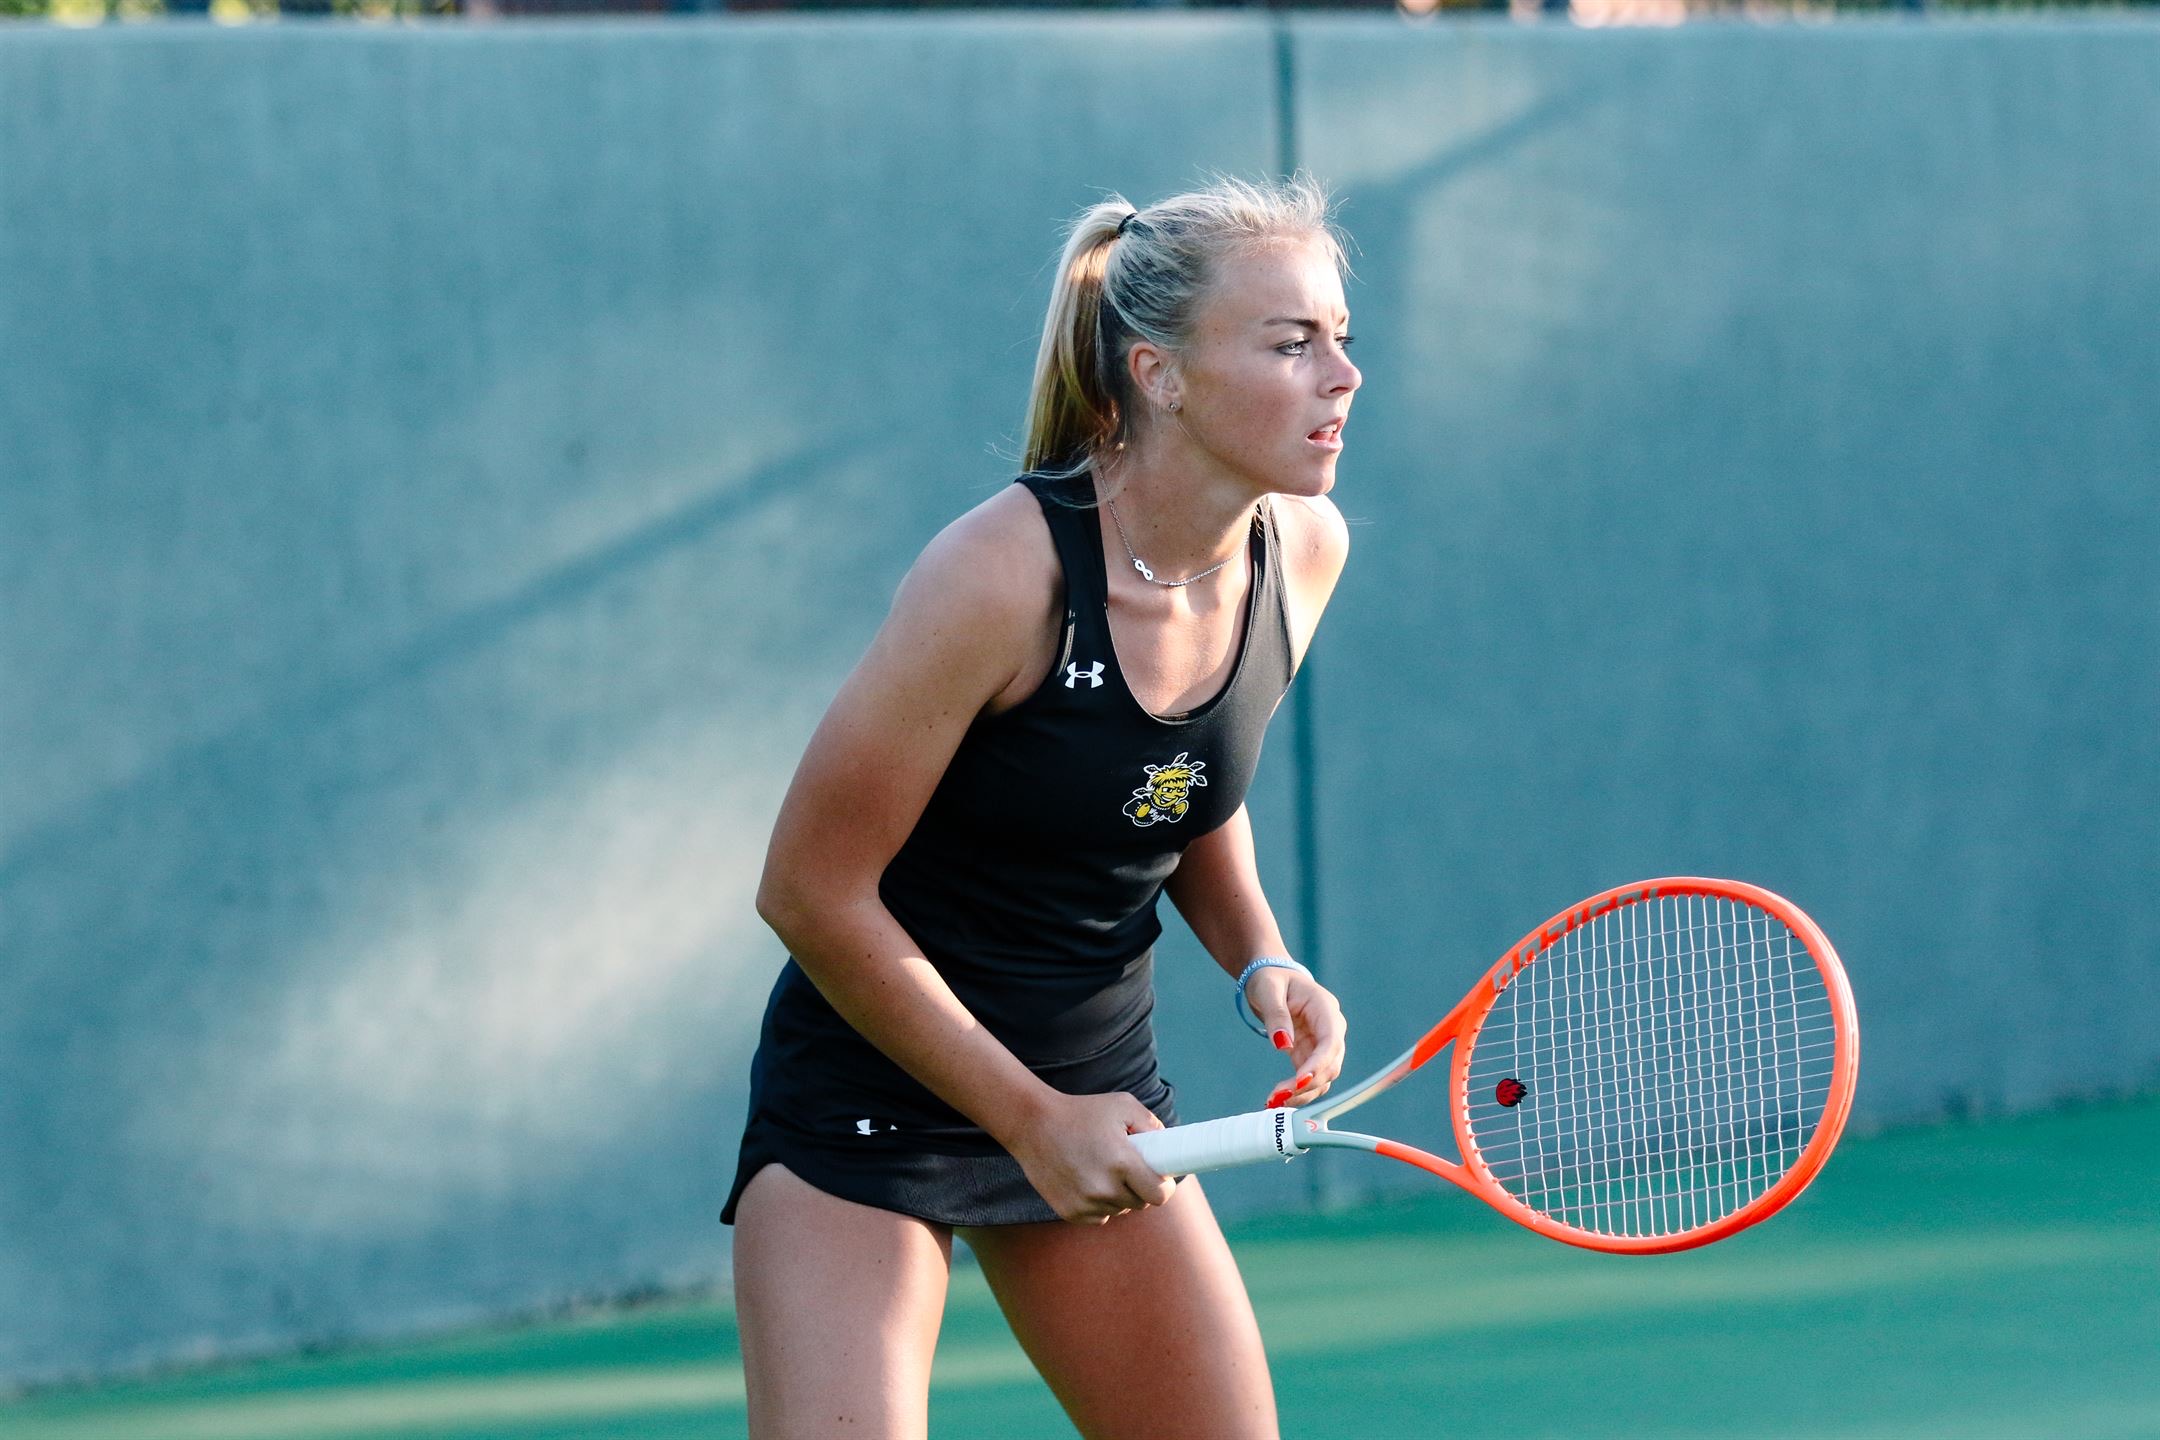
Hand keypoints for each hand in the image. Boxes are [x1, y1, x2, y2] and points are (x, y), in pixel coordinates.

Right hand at [1003, 1090, 1177, 1225]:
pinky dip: (1098, 1204)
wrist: (1032, 1124)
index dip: (1164, 1187)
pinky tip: (1086, 1179)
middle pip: (1140, 1204)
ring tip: (1102, 1168)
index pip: (1159, 1195)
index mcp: (1122, 1163)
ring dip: (1118, 1196)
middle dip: (1140, 1188)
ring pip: (1119, 1210)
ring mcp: (1085, 1204)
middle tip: (1129, 1168)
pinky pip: (1098, 1216)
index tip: (1160, 1179)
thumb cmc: (1080, 1111)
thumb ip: (1151, 1124)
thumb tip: (1168, 1144)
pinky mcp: (1069, 1212)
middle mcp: (1104, 1189)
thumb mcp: (1122, 1105)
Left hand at [1244, 968, 1346, 1108]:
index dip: (1319, 1064)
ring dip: (1302, 1093)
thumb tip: (1283, 1044)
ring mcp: (1322, 1044)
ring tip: (1273, 1102)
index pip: (1331, 1042)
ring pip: (1323, 1077)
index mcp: (1325, 1009)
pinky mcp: (1311, 1055)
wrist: (1273, 980)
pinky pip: (1310, 1079)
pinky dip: (1297, 1091)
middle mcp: (1331, 1029)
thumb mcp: (1268, 990)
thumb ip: (1277, 1015)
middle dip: (1307, 1084)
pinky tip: (1277, 1098)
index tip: (1299, 1081)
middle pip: (1330, 1065)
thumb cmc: (1272, 980)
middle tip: (1277, 1096)